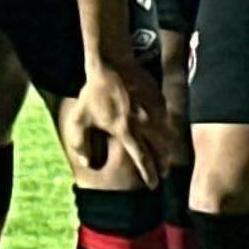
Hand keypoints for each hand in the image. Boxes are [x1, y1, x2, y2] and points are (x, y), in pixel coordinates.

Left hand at [68, 52, 173, 182]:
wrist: (111, 63)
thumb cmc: (94, 92)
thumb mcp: (79, 118)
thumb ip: (80, 143)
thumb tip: (86, 162)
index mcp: (125, 130)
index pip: (142, 158)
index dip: (150, 174)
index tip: (153, 185)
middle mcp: (143, 123)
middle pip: (160, 150)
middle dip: (163, 166)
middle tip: (163, 174)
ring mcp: (154, 110)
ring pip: (167, 136)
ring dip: (168, 151)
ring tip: (167, 159)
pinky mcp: (159, 99)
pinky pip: (167, 120)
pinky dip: (168, 131)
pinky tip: (166, 135)